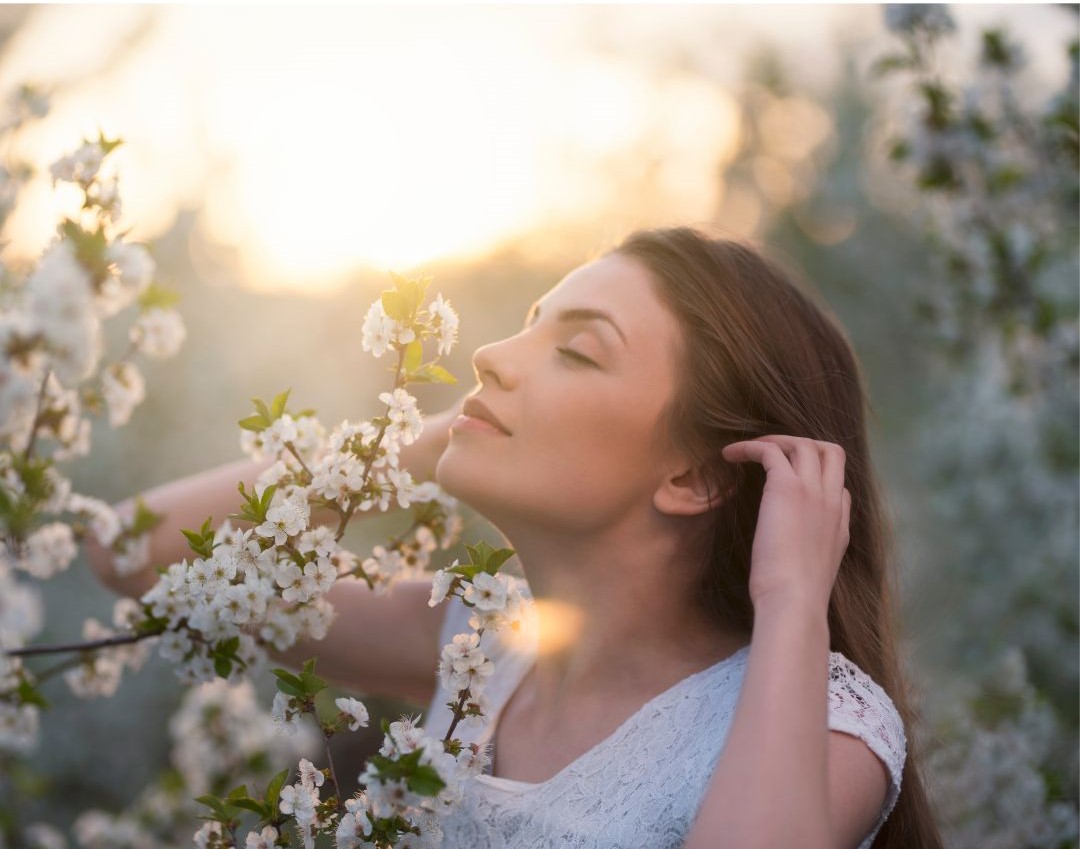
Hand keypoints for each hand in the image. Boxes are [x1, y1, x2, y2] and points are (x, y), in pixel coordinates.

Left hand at [720, 435, 849, 613]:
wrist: (794, 601)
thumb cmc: (794, 597)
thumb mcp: (812, 573)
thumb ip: (810, 552)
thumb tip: (793, 548)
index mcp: (840, 525)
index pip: (840, 487)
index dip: (817, 479)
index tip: (789, 484)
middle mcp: (832, 502)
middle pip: (831, 452)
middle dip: (802, 445)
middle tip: (771, 453)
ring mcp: (813, 491)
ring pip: (804, 444)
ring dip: (774, 441)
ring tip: (745, 450)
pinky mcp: (787, 487)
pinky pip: (770, 450)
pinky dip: (749, 446)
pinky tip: (729, 455)